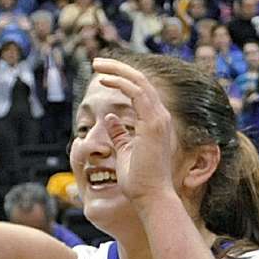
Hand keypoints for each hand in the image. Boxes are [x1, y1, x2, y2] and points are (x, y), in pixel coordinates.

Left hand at [91, 58, 180, 205]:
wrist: (150, 195)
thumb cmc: (138, 179)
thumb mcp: (124, 150)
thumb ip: (119, 133)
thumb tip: (110, 118)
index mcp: (155, 123)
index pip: (142, 92)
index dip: (123, 79)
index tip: (104, 75)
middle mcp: (161, 117)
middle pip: (142, 82)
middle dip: (119, 69)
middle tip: (98, 62)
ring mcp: (159, 119)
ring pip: (140, 82)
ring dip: (118, 70)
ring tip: (97, 65)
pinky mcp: (152, 123)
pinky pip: (137, 93)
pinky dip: (121, 82)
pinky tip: (104, 79)